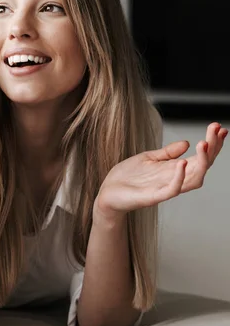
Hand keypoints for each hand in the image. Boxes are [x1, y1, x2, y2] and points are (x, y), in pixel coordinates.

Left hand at [95, 122, 227, 218]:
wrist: (107, 193)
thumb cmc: (127, 178)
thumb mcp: (148, 158)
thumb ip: (167, 152)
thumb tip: (186, 143)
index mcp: (174, 170)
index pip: (200, 158)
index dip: (212, 144)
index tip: (218, 128)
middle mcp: (173, 179)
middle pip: (202, 166)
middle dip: (212, 148)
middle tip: (216, 130)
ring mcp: (164, 188)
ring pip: (193, 179)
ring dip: (202, 162)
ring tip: (204, 144)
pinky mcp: (153, 196)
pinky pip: (171, 190)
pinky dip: (179, 178)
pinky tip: (182, 163)